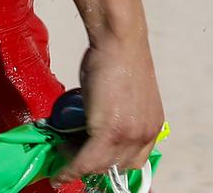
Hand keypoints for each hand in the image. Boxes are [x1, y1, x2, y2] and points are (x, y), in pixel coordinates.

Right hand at [61, 37, 163, 187]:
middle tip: (73, 155)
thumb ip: (117, 117)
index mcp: (152, 126)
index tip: (94, 164)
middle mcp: (145, 134)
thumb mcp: (127, 96)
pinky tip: (60, 172)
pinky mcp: (109, 132)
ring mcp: (129, 135)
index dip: (111, 165)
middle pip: (116, 168)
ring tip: (64, 154)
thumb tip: (95, 128)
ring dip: (78, 167)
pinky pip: (85, 162)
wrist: (119, 40)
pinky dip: (70, 170)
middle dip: (93, 166)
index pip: (134, 162)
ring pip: (99, 167)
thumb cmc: (118, 59)